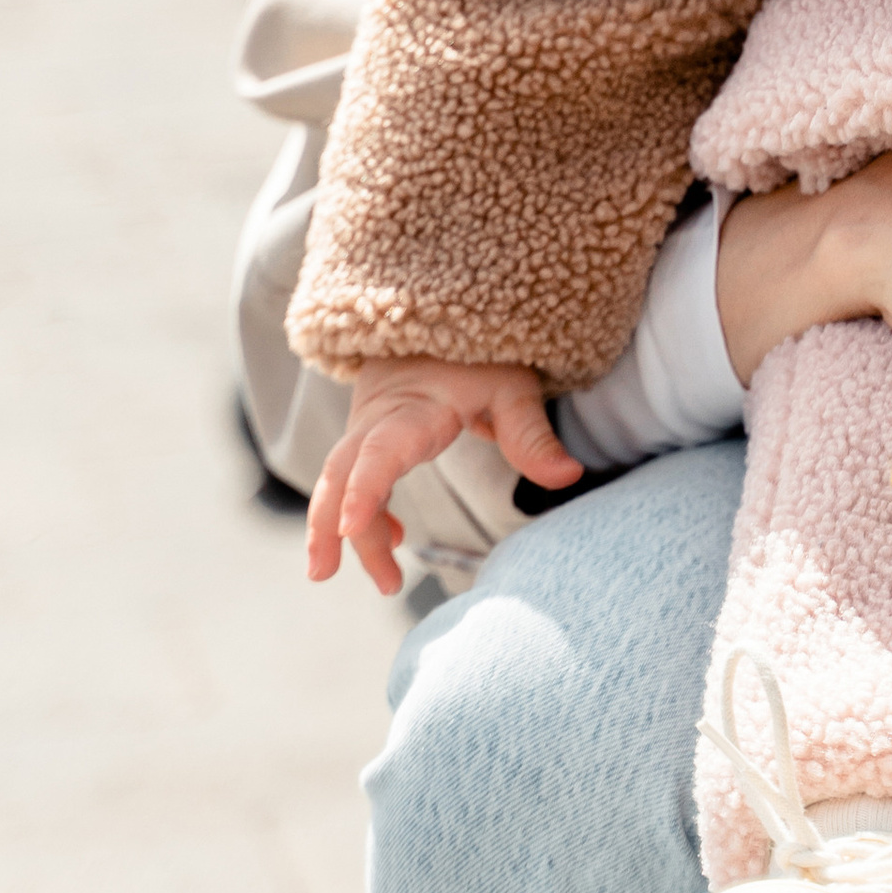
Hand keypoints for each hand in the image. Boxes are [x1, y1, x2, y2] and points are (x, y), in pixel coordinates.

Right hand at [306, 358, 580, 596]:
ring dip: (335, 527)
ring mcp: (367, 425)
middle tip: (323, 574)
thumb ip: (532, 436)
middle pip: (342, 473)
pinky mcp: (368, 433)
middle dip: (328, 524)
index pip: (381, 452)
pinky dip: (365, 510)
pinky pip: (352, 475)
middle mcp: (379, 418)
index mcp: (413, 409)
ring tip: (365, 578)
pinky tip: (396, 537)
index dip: (364, 489)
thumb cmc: (480, 354)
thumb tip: (568, 476)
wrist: (444, 314)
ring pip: (339, 478)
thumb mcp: (513, 388)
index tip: (350, 526)